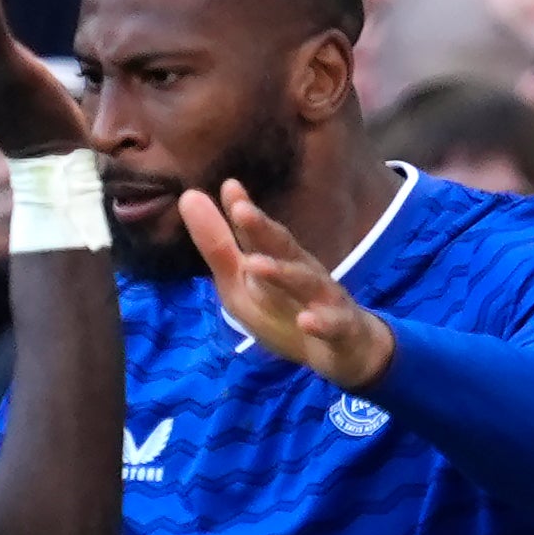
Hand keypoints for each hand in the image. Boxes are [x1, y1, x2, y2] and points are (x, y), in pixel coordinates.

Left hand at [182, 182, 390, 386]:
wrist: (343, 348)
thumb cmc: (286, 310)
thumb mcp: (242, 284)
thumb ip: (219, 246)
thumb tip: (190, 196)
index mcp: (277, 260)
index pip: (258, 234)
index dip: (244, 213)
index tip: (229, 187)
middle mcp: (302, 271)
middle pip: (283, 248)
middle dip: (263, 229)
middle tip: (241, 211)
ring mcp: (325, 298)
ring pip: (306, 282)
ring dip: (283, 273)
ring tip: (256, 265)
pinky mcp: (342, 327)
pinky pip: (333, 324)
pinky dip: (322, 322)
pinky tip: (306, 321)